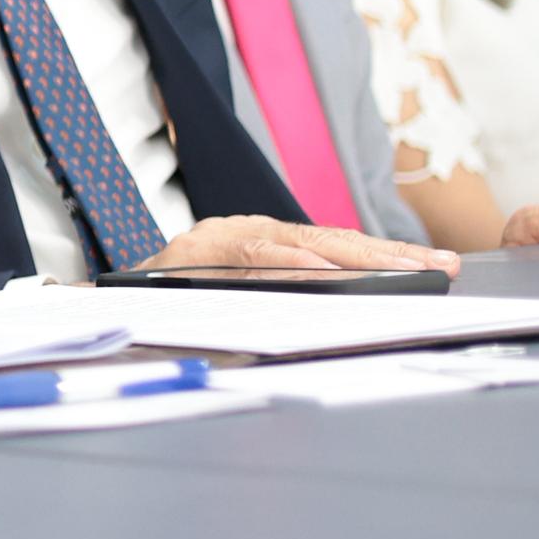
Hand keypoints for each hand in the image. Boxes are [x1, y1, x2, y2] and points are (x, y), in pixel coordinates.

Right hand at [138, 215, 457, 275]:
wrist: (102, 303)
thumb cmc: (173, 307)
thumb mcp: (237, 299)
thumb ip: (284, 296)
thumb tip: (352, 306)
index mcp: (260, 242)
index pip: (336, 244)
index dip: (387, 254)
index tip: (436, 265)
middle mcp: (244, 231)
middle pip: (329, 239)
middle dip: (389, 255)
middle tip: (437, 265)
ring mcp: (220, 238)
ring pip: (300, 243)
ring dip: (356, 258)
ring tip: (400, 269)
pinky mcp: (197, 252)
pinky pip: (253, 256)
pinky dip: (292, 262)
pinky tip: (328, 271)